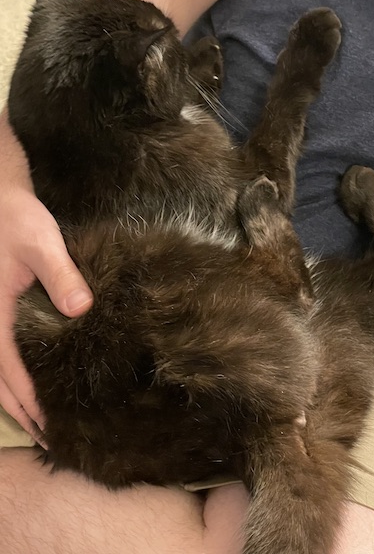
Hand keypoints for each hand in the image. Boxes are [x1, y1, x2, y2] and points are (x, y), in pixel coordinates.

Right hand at [0, 186, 92, 442]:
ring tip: (39, 423)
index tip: (48, 426)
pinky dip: (11, 377)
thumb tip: (81, 310)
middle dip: (21, 411)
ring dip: (14, 399)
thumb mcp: (41, 243)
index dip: (28, 399)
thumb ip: (61, 275)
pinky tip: (31, 384)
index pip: (8, 368)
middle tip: (48, 439)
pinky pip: (0, 354)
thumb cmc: (17, 219)